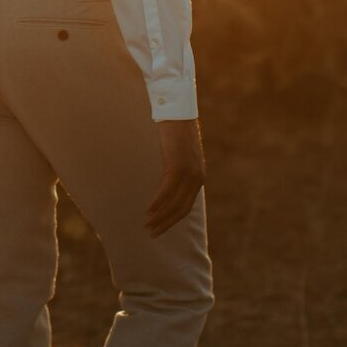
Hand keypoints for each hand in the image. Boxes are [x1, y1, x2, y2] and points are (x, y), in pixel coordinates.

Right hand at [145, 119, 204, 236]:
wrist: (177, 112)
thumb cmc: (175, 132)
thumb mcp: (178, 155)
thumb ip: (176, 170)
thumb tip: (167, 181)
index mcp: (198, 177)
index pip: (186, 206)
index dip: (173, 219)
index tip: (161, 228)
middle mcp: (197, 177)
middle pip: (181, 209)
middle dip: (166, 223)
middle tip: (153, 234)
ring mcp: (188, 172)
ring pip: (174, 203)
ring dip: (160, 216)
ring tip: (148, 225)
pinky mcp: (177, 166)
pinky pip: (166, 191)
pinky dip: (157, 203)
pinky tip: (149, 210)